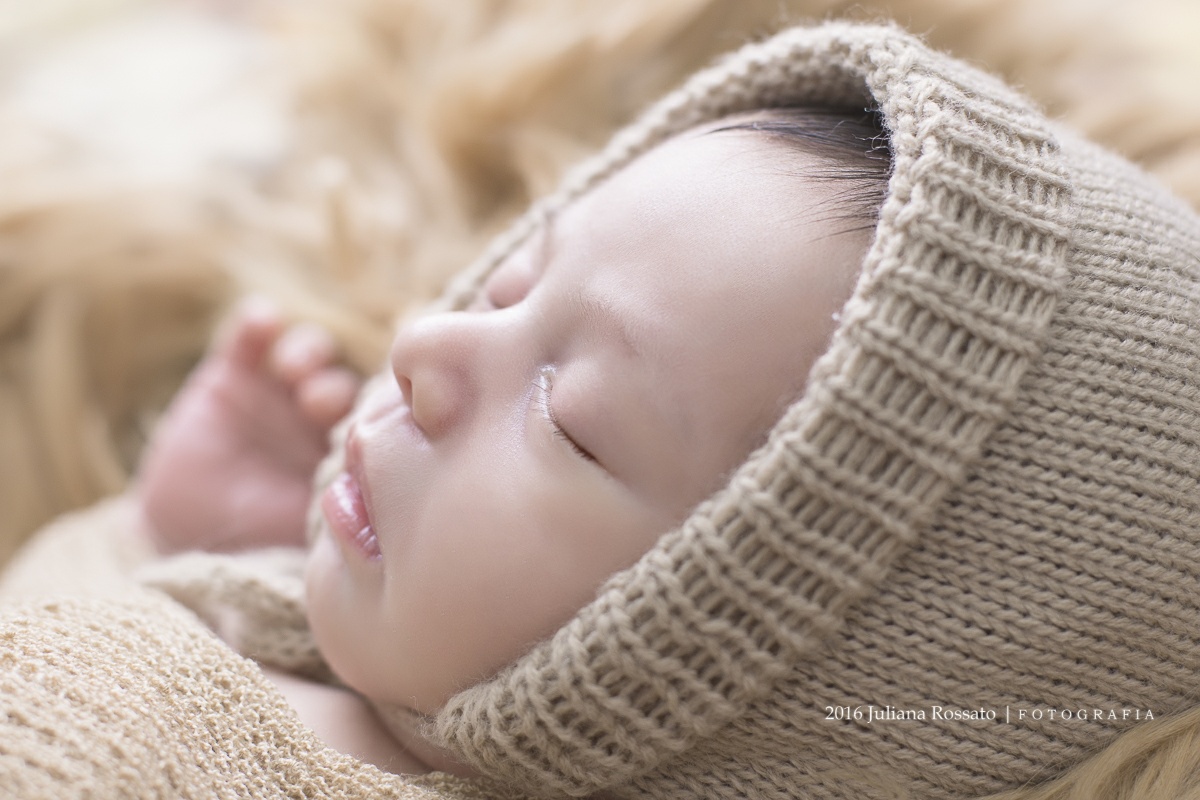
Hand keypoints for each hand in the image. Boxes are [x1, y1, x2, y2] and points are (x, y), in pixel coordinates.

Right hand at [137, 297, 360, 552]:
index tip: (365, 416)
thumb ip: (356, 505)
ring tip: (293, 371)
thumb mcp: (318, 529)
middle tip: (318, 402)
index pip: (375, 413)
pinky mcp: (231, 374)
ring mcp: (278, 390)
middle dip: (331, 385)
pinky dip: (258, 322)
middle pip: (342, 379)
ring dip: (306, 352)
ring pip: (306, 351)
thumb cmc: (264, 541)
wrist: (190, 542)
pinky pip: (250, 336)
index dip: (373, 407)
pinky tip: (262, 322)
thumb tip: (400, 498)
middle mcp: (320, 413)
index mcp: (350, 447)